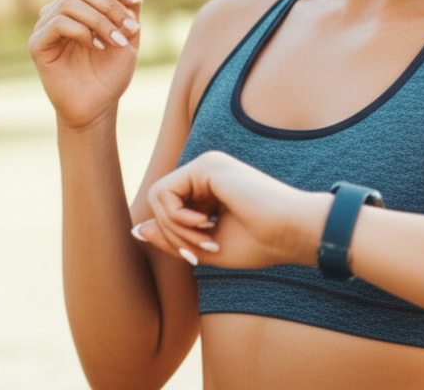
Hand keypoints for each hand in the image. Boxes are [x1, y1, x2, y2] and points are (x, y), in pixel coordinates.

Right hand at [28, 0, 142, 129]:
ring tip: (117, 41)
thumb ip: (130, 0)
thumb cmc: (112, 69)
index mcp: (79, 4)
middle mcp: (58, 9)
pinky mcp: (37, 44)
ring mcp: (46, 26)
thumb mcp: (129, 30)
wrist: (99, 105)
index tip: (135, 2)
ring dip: (100, 20)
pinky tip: (97, 46)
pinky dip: (82, 31)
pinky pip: (58, 23)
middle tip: (131, 29)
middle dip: (111, 5)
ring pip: (70, 3)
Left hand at [133, 151, 331, 270]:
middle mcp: (205, 172)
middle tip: (200, 253)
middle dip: (172, 236)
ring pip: (158, 198)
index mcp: (209, 189)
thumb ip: (171, 237)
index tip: (197, 258)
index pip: (168, 212)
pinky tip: (204, 225)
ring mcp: (205, 165)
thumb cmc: (256, 243)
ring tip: (205, 241)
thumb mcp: (203, 248)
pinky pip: (164, 193)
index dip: (174, 240)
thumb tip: (136, 228)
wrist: (288, 231)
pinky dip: (176, 218)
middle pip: (160, 204)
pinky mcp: (204, 166)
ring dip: (174, 230)